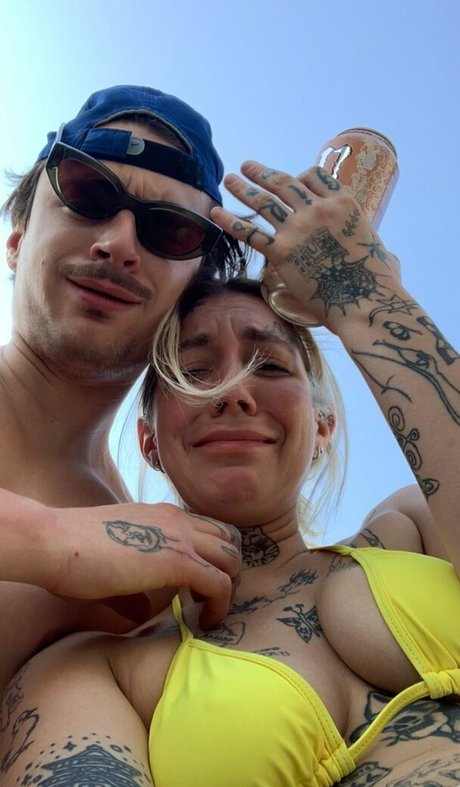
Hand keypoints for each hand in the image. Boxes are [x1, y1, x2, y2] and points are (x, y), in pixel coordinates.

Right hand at [41, 502, 241, 628]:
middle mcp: (177, 520)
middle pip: (228, 539)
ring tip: (206, 611)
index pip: (206, 529)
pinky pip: (220, 584)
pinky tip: (203, 622)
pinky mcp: (179, 561)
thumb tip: (141, 612)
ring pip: (231, 558)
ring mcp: (180, 538)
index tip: (196, 589)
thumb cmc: (71, 555)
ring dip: (226, 587)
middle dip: (226, 570)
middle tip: (207, 599)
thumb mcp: (110, 568)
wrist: (55, 543)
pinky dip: (219, 605)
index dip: (209, 558)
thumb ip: (131, 589)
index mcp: (162, 515)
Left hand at [211, 162, 399, 331]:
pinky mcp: (282, 253)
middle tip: (246, 167)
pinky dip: (230, 221)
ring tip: (229, 180)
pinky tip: (215, 213)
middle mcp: (318, 209)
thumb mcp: (380, 250)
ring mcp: (298, 229)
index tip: (288, 180)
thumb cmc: (377, 282)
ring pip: (264, 201)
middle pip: (284, 183)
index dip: (298, 177)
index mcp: (343, 202)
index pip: (313, 176)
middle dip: (262, 173)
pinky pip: (251, 232)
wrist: (365, 301)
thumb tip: (385, 256)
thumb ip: (370, 245)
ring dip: (243, 188)